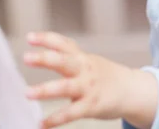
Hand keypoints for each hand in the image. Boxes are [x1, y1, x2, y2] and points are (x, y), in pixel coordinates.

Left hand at [24, 32, 156, 128]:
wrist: (132, 91)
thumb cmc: (104, 75)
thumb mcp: (88, 61)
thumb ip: (68, 56)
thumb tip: (42, 53)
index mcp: (81, 57)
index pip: (63, 43)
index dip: (46, 39)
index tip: (29, 38)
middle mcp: (84, 69)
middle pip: (63, 60)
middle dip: (45, 58)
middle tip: (26, 58)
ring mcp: (88, 87)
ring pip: (65, 87)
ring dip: (45, 90)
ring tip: (27, 93)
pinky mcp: (91, 106)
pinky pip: (71, 113)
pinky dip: (55, 119)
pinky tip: (42, 123)